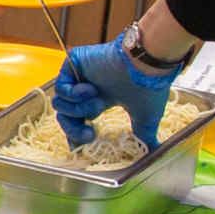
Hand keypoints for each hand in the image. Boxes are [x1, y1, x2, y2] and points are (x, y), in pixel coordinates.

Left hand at [55, 39, 176, 146]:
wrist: (146, 66)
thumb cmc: (149, 88)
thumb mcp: (145, 117)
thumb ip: (143, 134)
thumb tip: (153, 150)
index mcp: (102, 99)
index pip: (79, 121)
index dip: (77, 135)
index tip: (86, 143)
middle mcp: (88, 88)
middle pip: (65, 116)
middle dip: (74, 129)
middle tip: (90, 133)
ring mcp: (80, 75)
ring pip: (61, 104)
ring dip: (79, 109)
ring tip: (98, 102)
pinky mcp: (73, 63)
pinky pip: (61, 88)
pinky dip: (73, 94)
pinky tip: (90, 90)